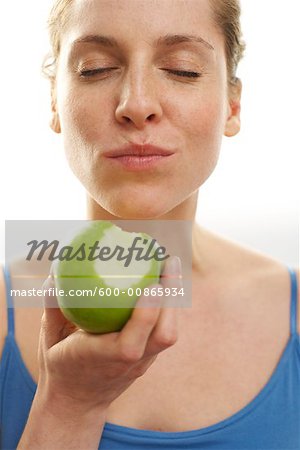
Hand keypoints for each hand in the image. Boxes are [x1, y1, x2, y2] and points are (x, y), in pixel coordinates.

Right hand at [37, 255, 181, 413]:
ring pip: (169, 333)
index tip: (151, 285)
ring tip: (171, 266)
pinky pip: (164, 330)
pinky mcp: (149, 358)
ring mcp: (143, 362)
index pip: (130, 345)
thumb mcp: (49, 339)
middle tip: (170, 261)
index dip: (145, 316)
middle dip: (171, 297)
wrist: (76, 402)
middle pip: (163, 335)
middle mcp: (129, 363)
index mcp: (103, 360)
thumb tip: (54, 274)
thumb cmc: (61, 366)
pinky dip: (168, 304)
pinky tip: (164, 281)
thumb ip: (52, 308)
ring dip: (174, 299)